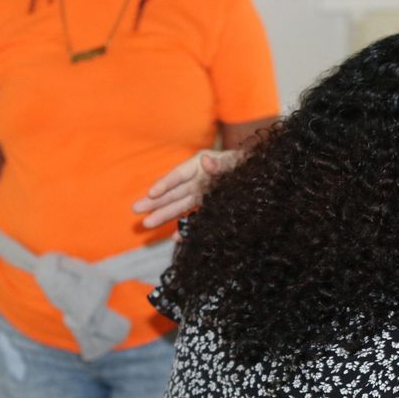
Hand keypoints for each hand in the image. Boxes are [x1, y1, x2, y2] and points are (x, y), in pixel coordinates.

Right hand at [132, 149, 248, 229]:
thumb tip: (205, 160)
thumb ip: (222, 163)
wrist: (263, 176)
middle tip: (135, 209)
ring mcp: (202, 194)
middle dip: (155, 201)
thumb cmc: (249, 163)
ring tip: (146, 224)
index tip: (151, 193)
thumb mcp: (237, 161)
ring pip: (180, 205)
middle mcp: (198, 179)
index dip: (165, 183)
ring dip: (164, 215)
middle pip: (174, 191)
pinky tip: (177, 237)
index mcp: (201, 164)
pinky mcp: (210, 206)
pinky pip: (196, 218)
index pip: (179, 174)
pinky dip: (188, 227)